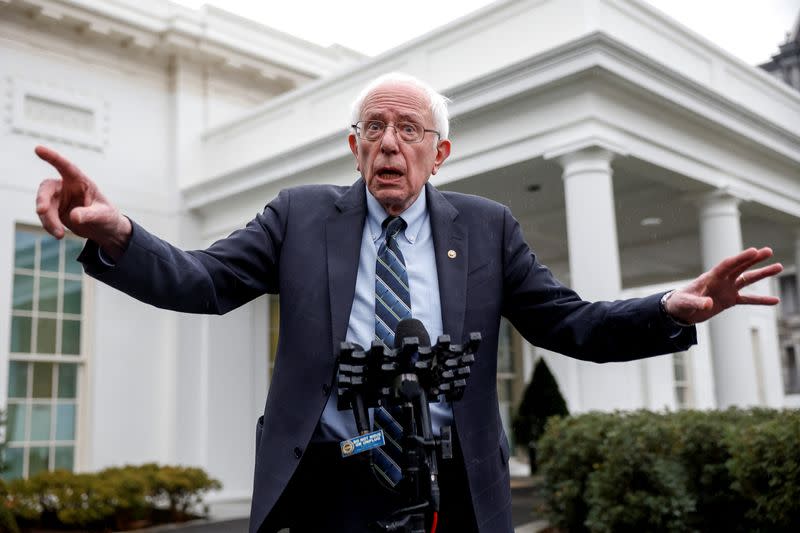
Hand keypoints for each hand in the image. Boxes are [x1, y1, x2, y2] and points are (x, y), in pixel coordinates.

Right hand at [35, 145, 130, 259]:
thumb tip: (74, 217)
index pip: (66, 167)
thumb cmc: (108, 217)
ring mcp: (59, 199)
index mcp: (81, 182)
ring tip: (59, 234)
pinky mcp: (54, 210)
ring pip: (44, 205)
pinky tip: (58, 234)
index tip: (38, 148)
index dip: (53, 157)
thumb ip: (89, 215)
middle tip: (41, 212)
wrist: (104, 230)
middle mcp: (67, 187)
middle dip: (42, 199)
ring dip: (48, 219)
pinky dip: (49, 225)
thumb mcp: (103, 216)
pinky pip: (45, 216)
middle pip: (47, 188)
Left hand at [664, 247, 782, 324]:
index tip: (754, 251)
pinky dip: (761, 300)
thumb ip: (697, 302)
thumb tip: (708, 304)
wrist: (679, 311)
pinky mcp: (729, 300)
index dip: (740, 258)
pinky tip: (775, 300)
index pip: (727, 265)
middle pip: (740, 267)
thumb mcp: (686, 303)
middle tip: (768, 251)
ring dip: (762, 274)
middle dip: (754, 259)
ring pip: (747, 279)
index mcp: (710, 277)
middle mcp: (721, 281)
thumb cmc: (679, 303)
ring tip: (778, 267)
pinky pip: (748, 299)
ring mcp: (727, 289)